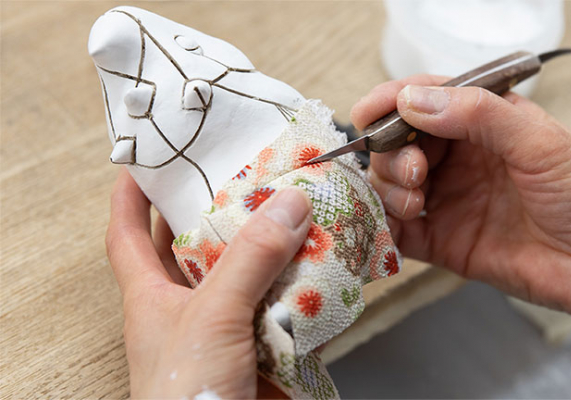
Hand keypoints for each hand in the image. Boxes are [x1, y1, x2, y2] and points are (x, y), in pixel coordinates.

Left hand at [105, 169, 311, 397]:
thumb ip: (248, 260)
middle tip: (242, 176)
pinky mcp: (259, 348)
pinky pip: (280, 307)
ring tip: (295, 211)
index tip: (142, 163)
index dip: (130, 197)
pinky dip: (301, 289)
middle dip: (215, 213)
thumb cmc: (187, 398)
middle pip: (195, 248)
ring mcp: (224, 329)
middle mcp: (186, 308)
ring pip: (246, 275)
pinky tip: (323, 268)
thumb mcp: (212, 316)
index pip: (126, 236)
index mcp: (151, 296)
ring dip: (271, 250)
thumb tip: (286, 205)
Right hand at [351, 75, 570, 322]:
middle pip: (397, 145)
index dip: (390, 103)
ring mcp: (447, 201)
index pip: (424, 101)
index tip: (366, 113)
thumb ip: (477, 115)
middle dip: (391, 155)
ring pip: (390, 185)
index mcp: (482, 125)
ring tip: (413, 201)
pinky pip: (398, 232)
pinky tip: (390, 226)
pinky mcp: (441, 242)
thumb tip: (411, 100)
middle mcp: (458, 160)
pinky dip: (383, 228)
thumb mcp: (539, 142)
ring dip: (388, 190)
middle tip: (414, 172)